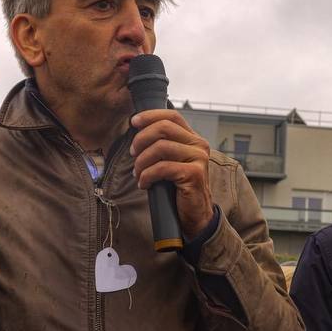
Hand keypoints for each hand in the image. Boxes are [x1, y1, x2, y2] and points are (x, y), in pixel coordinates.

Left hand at [129, 109, 213, 238]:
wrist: (195, 214)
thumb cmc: (178, 188)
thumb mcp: (171, 161)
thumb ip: (162, 144)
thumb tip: (138, 130)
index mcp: (193, 139)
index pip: (172, 116)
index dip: (150, 116)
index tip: (133, 122)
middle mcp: (198, 145)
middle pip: (164, 128)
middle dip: (141, 139)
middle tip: (133, 154)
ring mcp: (198, 159)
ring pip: (160, 147)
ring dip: (142, 161)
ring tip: (138, 173)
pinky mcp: (194, 174)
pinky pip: (162, 168)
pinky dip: (147, 175)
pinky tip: (144, 184)